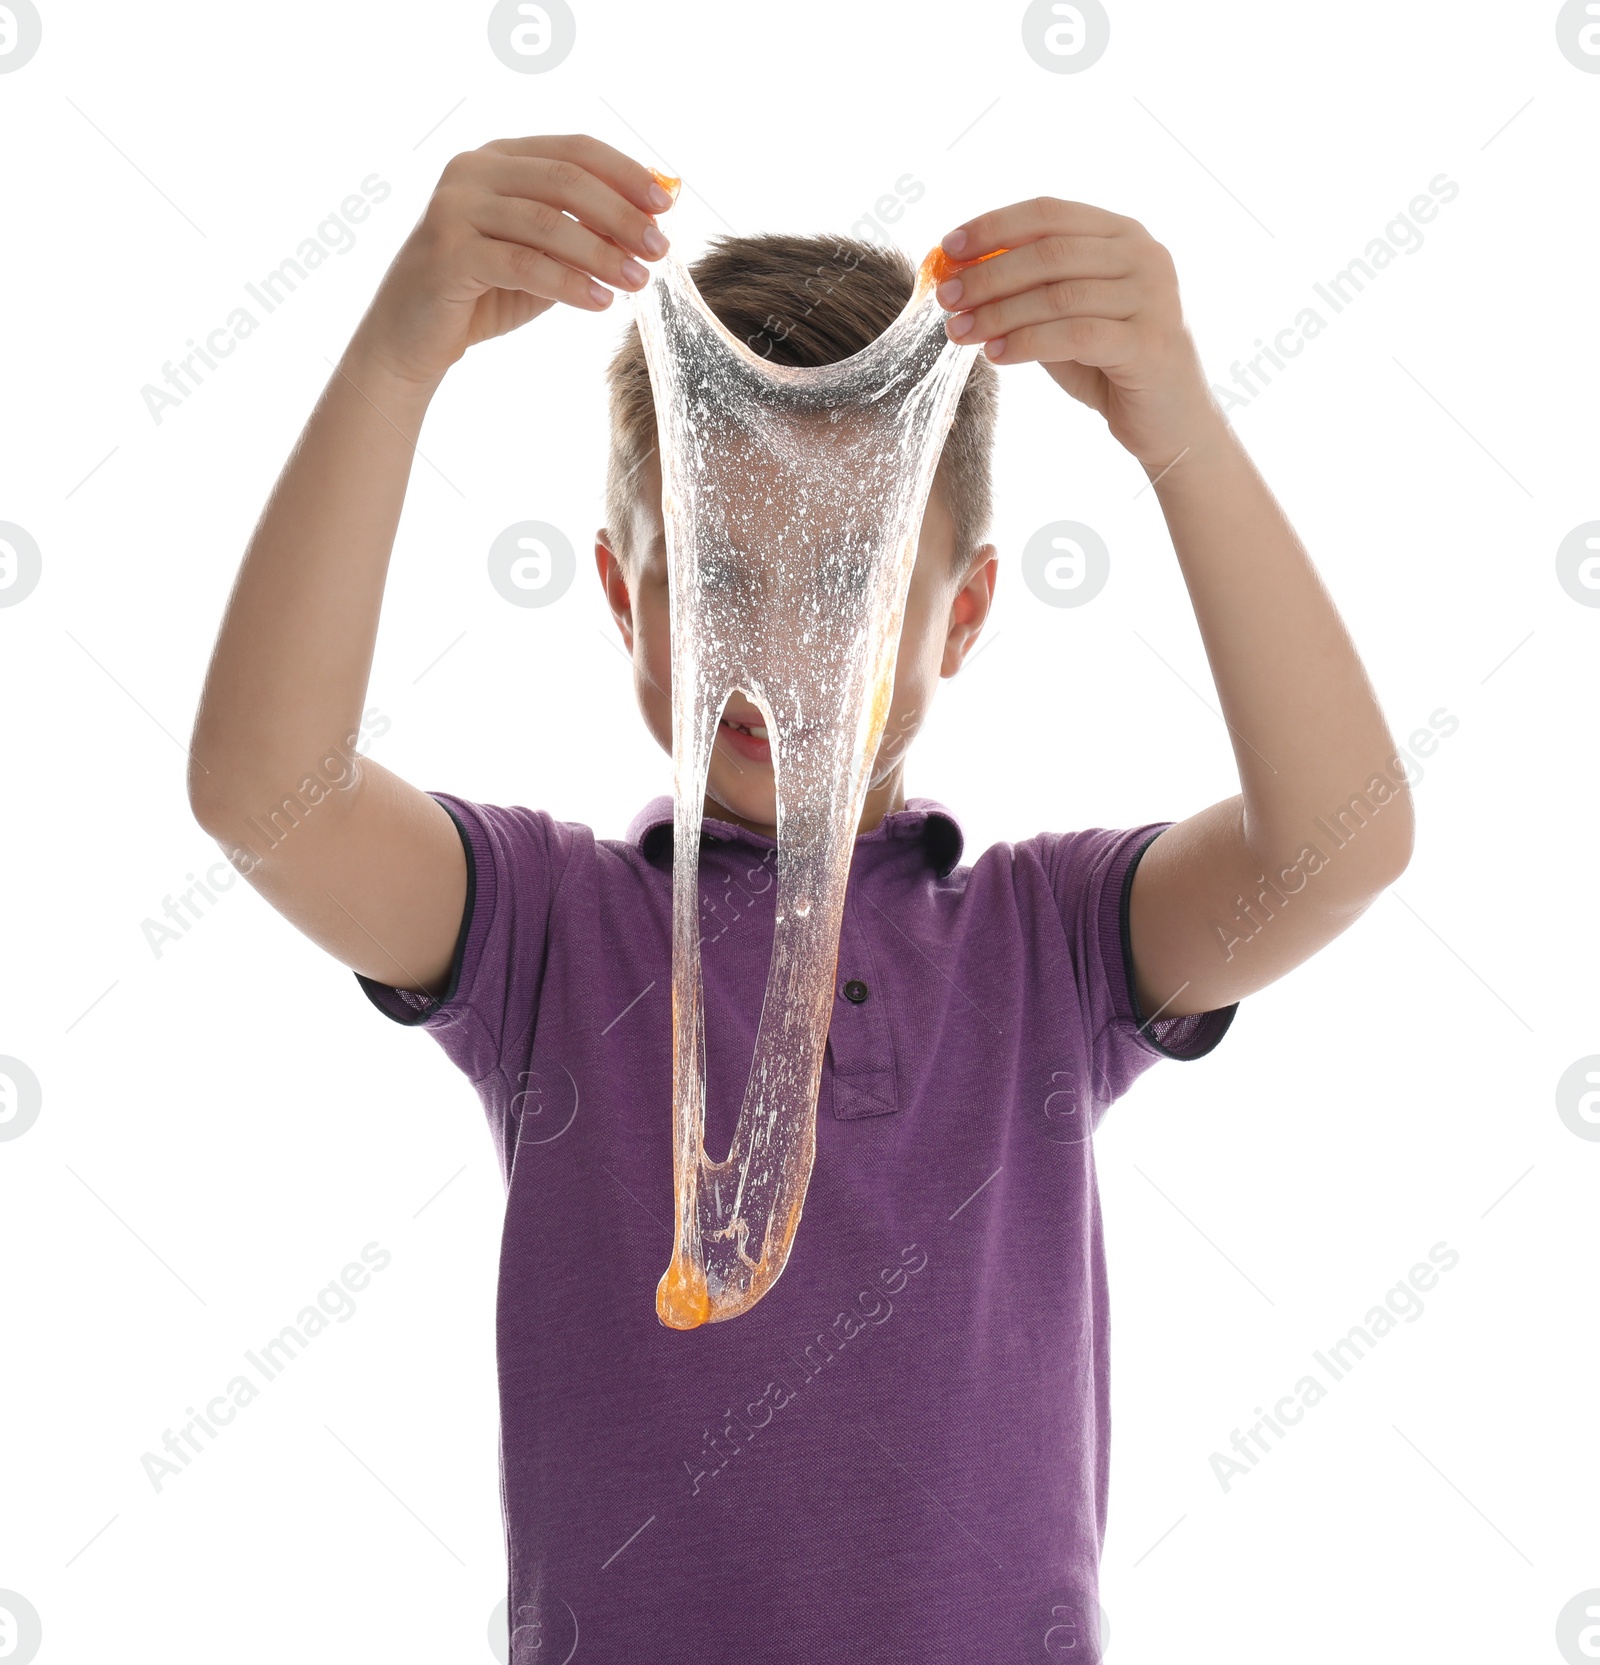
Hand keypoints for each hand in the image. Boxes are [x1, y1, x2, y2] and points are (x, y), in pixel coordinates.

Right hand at [347, 134, 675, 388]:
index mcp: (499, 158)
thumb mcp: (543, 257)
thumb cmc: (483, 293)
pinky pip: (523, 264)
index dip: (626, 172)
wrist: (413, 336)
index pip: (574, 150)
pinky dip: (568, 283)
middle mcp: (472, 171)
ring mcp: (454, 208)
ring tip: (637, 281)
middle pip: (565, 180)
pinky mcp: (447, 253)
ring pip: (547, 223)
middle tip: (659, 249)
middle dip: (621, 214)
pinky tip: (600, 303)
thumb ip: (583, 233)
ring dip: (601, 253)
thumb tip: (650, 220)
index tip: (666, 204)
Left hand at [936, 198, 1220, 468]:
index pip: (1050, 213)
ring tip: (960, 332)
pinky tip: (995, 356)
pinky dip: (1027, 343)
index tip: (948, 248)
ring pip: (1058, 295)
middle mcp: (1144, 256)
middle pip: (1049, 253)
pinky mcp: (1150, 342)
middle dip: (988, 275)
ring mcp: (1154, 297)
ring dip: (999, 313)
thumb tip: (960, 276)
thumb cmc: (1109, 366)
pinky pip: (1074, 335)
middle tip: (946, 298)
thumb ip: (1029, 292)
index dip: (994, 226)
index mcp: (1123, 235)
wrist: (1168, 421)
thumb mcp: (1064, 319)